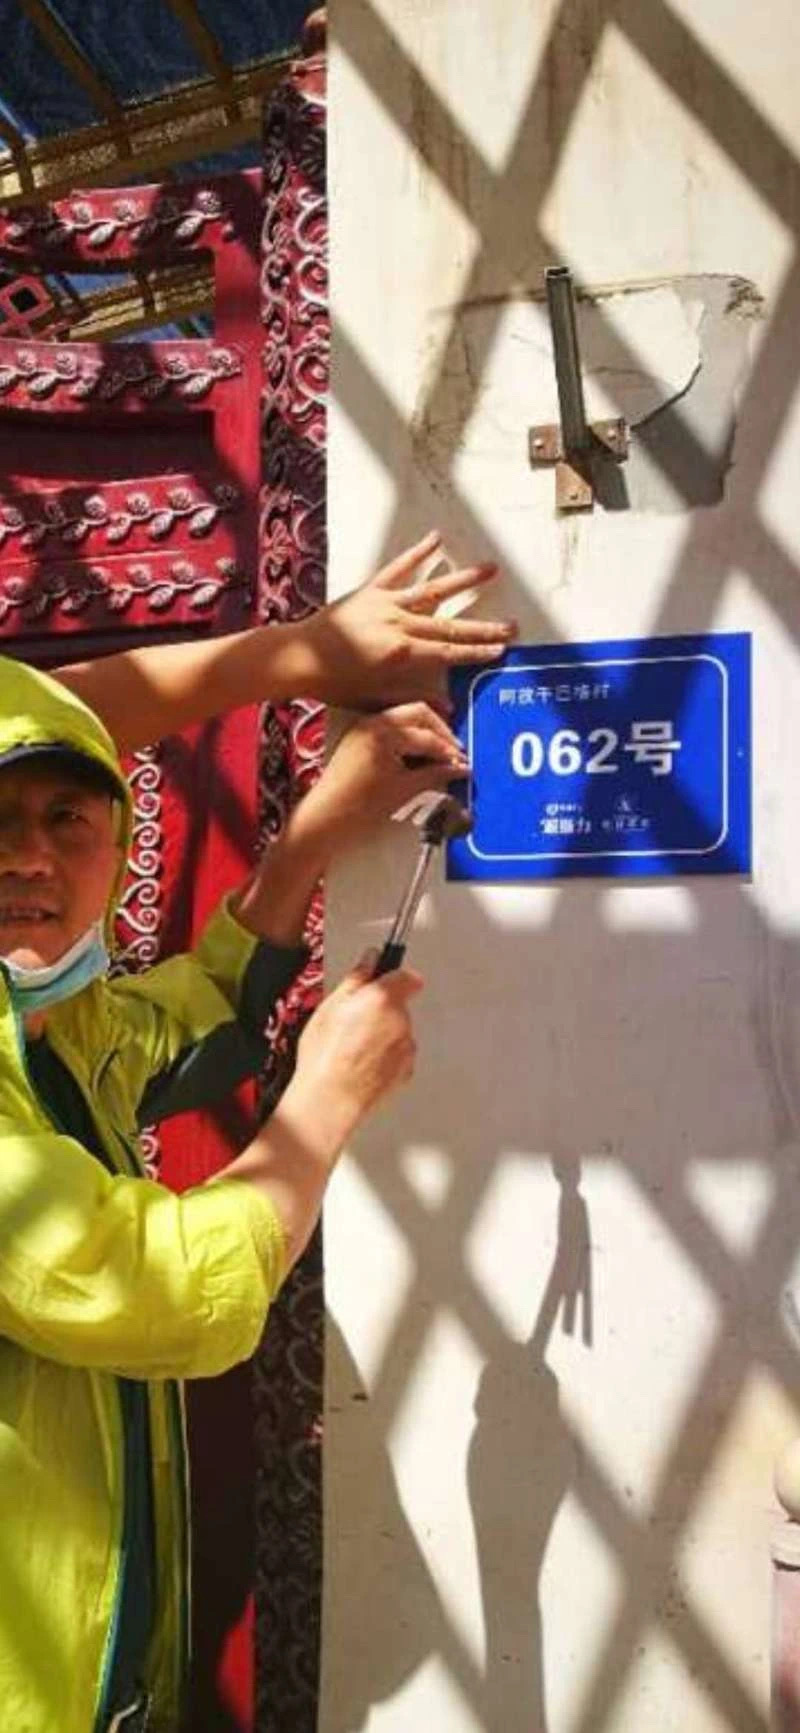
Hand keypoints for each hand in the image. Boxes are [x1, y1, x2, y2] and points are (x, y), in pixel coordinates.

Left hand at [291, 531, 515, 705]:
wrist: (298, 657)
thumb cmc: (333, 684)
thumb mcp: (374, 699)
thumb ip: (412, 699)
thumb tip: (448, 707)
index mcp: (401, 655)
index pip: (449, 653)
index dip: (477, 652)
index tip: (501, 650)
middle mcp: (399, 626)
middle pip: (450, 626)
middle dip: (483, 627)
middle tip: (511, 625)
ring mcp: (386, 604)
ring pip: (433, 591)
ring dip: (464, 580)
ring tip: (491, 568)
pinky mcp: (371, 591)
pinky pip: (398, 569)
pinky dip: (417, 553)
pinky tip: (436, 538)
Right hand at [293, 952, 422, 1136]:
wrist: (330, 1100)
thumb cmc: (325, 1056)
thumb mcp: (330, 1006)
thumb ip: (357, 977)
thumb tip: (370, 960)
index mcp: (384, 999)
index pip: (406, 975)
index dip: (393, 975)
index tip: (381, 978)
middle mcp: (401, 1021)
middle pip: (399, 1005)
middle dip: (381, 1008)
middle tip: (351, 1020)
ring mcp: (406, 1047)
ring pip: (398, 1031)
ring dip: (382, 1034)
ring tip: (351, 1047)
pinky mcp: (405, 1071)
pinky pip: (397, 1055)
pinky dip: (384, 1056)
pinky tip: (360, 1062)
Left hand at [296, 703, 468, 858]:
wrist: (326, 818)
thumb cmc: (357, 807)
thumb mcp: (404, 790)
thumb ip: (435, 774)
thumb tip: (457, 768)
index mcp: (383, 732)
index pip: (427, 736)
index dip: (448, 751)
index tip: (462, 763)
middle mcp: (372, 722)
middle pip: (418, 713)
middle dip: (440, 731)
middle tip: (454, 751)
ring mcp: (364, 727)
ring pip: (405, 717)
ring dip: (425, 731)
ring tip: (439, 752)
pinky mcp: (359, 737)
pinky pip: (391, 726)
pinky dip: (408, 736)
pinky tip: (418, 752)